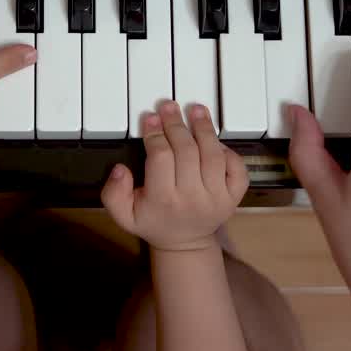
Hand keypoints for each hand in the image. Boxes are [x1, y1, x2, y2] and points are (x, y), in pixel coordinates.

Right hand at [102, 101, 249, 251]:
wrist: (184, 243)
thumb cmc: (153, 222)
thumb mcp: (123, 215)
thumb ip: (113, 194)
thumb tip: (121, 169)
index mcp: (164, 200)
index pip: (161, 158)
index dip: (155, 133)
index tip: (150, 118)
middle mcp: (193, 198)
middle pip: (187, 151)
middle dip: (177, 125)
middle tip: (169, 107)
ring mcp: (217, 198)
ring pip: (213, 155)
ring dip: (204, 129)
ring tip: (196, 110)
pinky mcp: (234, 197)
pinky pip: (237, 168)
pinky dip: (229, 151)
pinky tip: (214, 139)